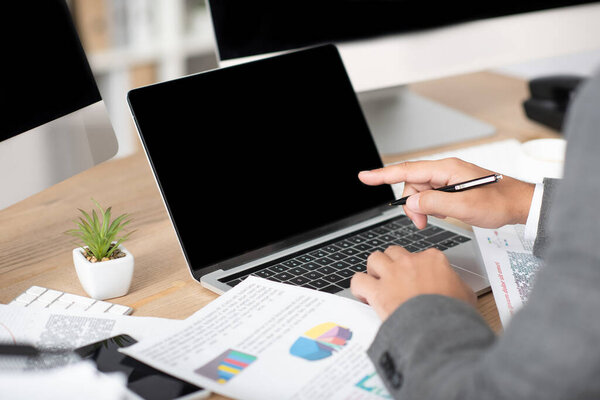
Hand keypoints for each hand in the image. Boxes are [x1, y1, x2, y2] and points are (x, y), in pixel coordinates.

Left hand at [351, 246, 475, 319]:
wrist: (440, 329)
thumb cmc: (453, 314)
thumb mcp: (466, 294)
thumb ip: (457, 284)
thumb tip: (456, 286)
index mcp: (433, 260)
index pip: (420, 255)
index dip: (415, 267)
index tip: (415, 278)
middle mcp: (410, 262)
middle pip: (394, 252)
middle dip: (392, 263)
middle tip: (394, 278)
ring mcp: (392, 274)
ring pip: (374, 258)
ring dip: (374, 269)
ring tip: (377, 282)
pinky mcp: (378, 291)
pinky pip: (358, 280)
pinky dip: (358, 287)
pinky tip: (364, 295)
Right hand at [359, 158, 533, 228]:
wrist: (518, 204)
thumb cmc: (498, 202)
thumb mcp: (465, 206)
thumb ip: (435, 203)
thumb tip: (412, 202)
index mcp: (445, 169)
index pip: (407, 170)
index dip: (383, 174)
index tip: (365, 177)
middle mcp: (444, 171)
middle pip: (412, 185)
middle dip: (411, 205)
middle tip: (421, 222)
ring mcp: (447, 179)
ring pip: (420, 193)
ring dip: (421, 209)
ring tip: (433, 220)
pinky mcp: (451, 188)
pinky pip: (431, 197)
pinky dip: (431, 208)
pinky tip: (444, 214)